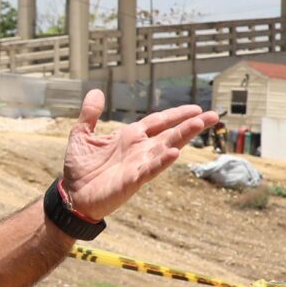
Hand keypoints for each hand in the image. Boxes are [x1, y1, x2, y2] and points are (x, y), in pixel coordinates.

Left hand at [58, 90, 215, 221]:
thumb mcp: (82, 134)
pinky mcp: (132, 180)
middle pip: (170, 134)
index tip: (196, 108)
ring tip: (199, 125)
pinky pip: (150, 169)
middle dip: (191, 124)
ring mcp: (138, 165)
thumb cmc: (79, 168)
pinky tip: (175, 153)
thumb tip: (97, 91)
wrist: (71, 195)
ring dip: (182, 137)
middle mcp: (139, 150)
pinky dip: (162, 161)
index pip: (158, 122)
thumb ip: (90, 114)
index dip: (176, 114)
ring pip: (165, 149)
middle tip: (213, 116)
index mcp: (130, 137)